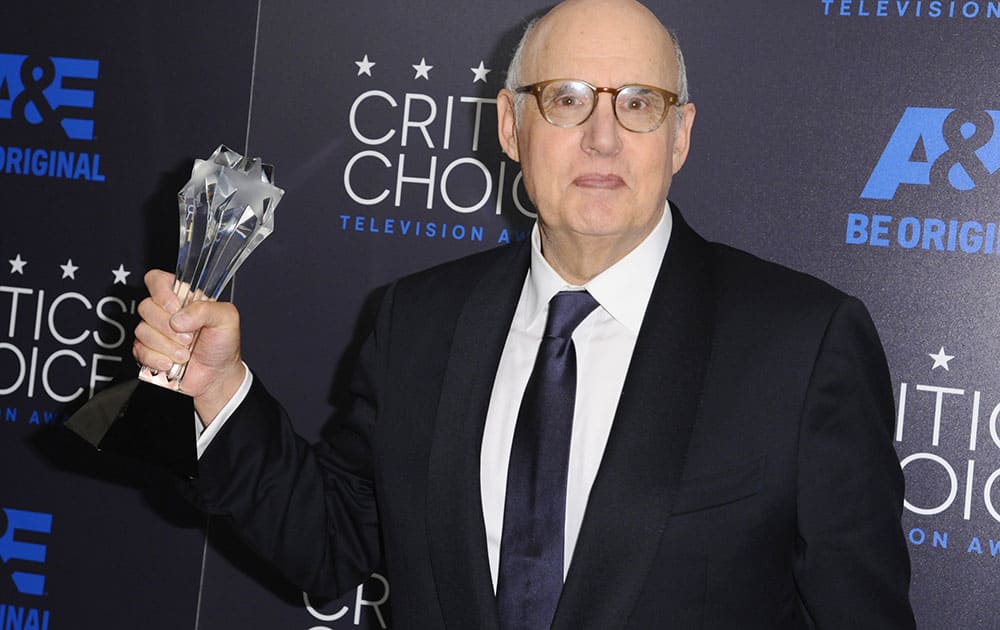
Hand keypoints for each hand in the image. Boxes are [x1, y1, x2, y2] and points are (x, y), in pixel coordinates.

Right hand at [133, 269, 244, 423]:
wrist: (217, 376)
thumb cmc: (223, 344)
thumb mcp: (227, 319)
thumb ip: (206, 309)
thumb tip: (178, 318)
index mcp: (183, 297)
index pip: (157, 279)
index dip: (160, 291)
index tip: (174, 307)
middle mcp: (165, 312)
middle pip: (146, 306)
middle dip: (168, 327)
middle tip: (189, 338)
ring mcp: (154, 331)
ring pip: (142, 330)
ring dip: (166, 346)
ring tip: (185, 354)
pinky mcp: (147, 351)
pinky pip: (139, 351)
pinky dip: (157, 359)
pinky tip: (172, 363)